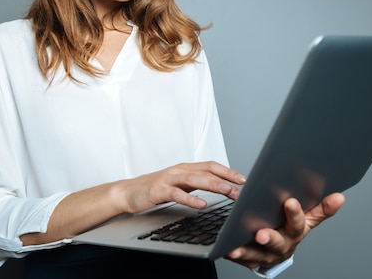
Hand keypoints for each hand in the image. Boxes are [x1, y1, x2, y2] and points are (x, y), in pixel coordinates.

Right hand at [118, 161, 245, 213]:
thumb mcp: (180, 184)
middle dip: (225, 178)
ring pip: (194, 179)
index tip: (243, 179)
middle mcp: (179, 170)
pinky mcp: (158, 190)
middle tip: (240, 187)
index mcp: (186, 168)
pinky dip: (190, 198)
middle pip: (206, 170)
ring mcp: (168, 179)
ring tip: (227, 191)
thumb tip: (221, 188)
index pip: (211, 166)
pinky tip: (201, 204)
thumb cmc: (156, 189)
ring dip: (213, 184)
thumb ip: (198, 184)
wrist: (128, 192)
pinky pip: (177, 193)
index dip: (228, 171)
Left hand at [225, 192, 344, 269]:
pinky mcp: (253, 260)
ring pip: (258, 254)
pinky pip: (244, 259)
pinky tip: (228, 249)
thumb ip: (322, 208)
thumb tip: (340, 197)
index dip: (295, 214)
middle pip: (279, 242)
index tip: (290, 201)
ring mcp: (268, 255)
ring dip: (248, 251)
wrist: (280, 251)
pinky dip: (236, 254)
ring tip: (237, 247)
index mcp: (298, 231)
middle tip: (262, 233)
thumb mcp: (308, 218)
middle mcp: (284, 245)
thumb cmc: (291, 228)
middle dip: (271, 238)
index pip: (300, 223)